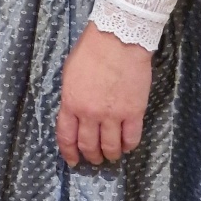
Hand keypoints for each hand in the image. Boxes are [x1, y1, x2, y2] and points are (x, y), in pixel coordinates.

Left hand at [56, 22, 152, 167]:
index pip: (66, 137)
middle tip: (95, 159)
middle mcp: (90, 113)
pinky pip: (132, 138)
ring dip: (110, 155)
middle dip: (91, 156)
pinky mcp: (134, 112)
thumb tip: (74, 115)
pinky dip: (129, 146)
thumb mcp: (70, 74)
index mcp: (71, 103)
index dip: (69, 153)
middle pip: (89, 145)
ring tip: (111, 156)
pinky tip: (127, 146)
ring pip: (110, 147)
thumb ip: (71, 98)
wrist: (118, 39)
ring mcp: (113, 114)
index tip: (72, 161)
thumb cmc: (91, 51)